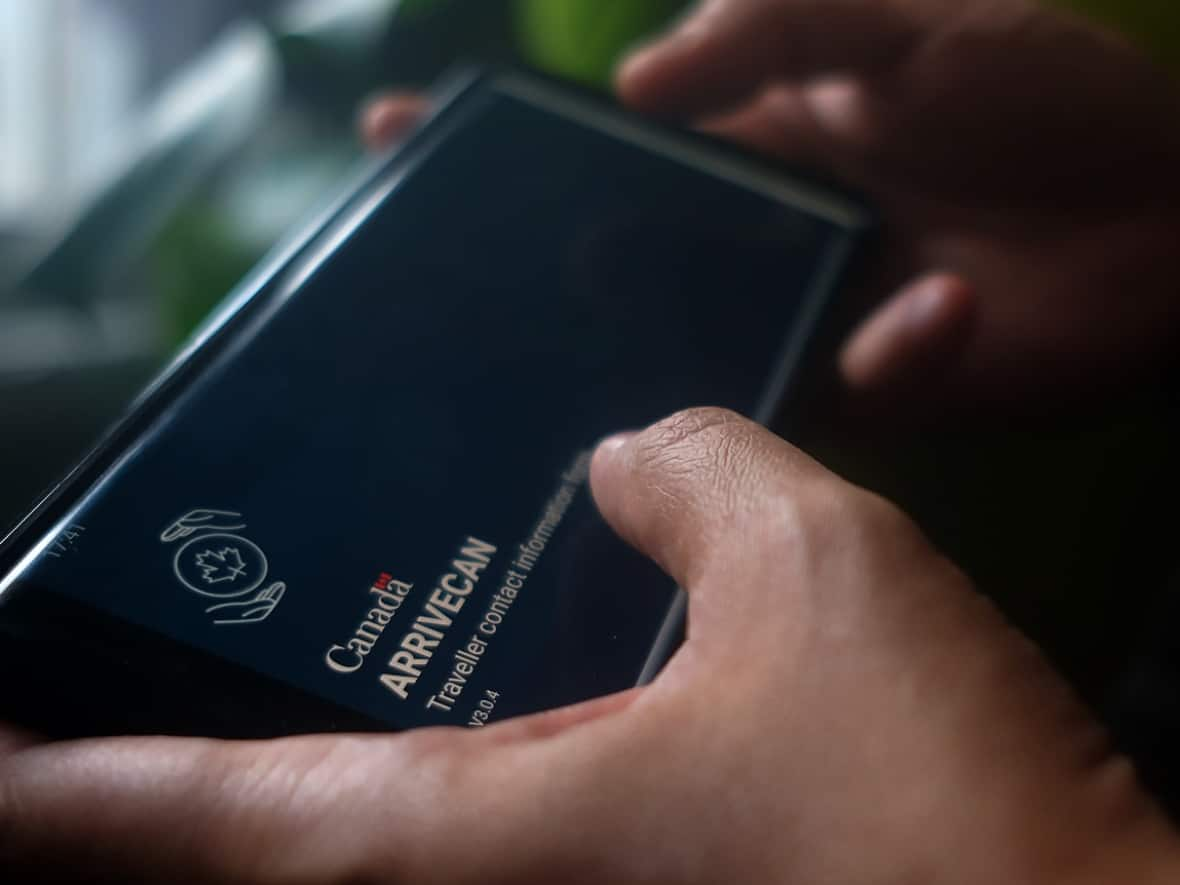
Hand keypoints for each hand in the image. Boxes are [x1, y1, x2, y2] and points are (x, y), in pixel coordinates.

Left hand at [3, 408, 1177, 881]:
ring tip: (306, 643)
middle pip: (283, 849)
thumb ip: (691, 479)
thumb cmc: (928, 790)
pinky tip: (501, 675)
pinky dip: (469, 756)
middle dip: (180, 785)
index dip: (68, 798)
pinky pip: (515, 828)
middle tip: (141, 657)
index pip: (213, 823)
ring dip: (325, 762)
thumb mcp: (815, 569)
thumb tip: (627, 461)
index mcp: (488, 839)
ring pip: (400, 837)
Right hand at [617, 0, 1179, 411]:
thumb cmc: (1039, 92)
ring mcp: (821, 320)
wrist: (1172, 209)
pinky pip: (847, 390)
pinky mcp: (883, 387)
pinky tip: (947, 302)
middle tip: (576, 314)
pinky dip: (889, 354)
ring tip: (742, 330)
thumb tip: (632, 83)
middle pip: (670, 283)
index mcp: (765, 153)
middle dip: (629, 297)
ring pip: (733, 355)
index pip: (651, 180)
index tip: (538, 211)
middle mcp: (773, 247)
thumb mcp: (901, 24)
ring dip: (734, 352)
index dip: (589, 194)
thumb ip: (769, 29)